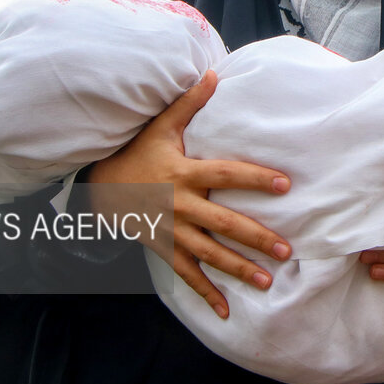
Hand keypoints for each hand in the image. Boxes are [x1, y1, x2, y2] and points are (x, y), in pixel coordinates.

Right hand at [87, 70, 292, 318]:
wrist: (97, 184)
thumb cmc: (136, 151)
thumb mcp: (159, 126)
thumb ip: (188, 103)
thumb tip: (213, 73)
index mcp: (184, 172)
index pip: (225, 175)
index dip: (255, 178)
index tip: (284, 184)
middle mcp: (179, 205)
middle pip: (222, 224)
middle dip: (255, 238)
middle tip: (286, 250)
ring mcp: (170, 230)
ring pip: (208, 254)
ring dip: (237, 269)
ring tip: (266, 282)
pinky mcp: (163, 248)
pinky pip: (185, 274)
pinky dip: (205, 293)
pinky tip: (227, 310)